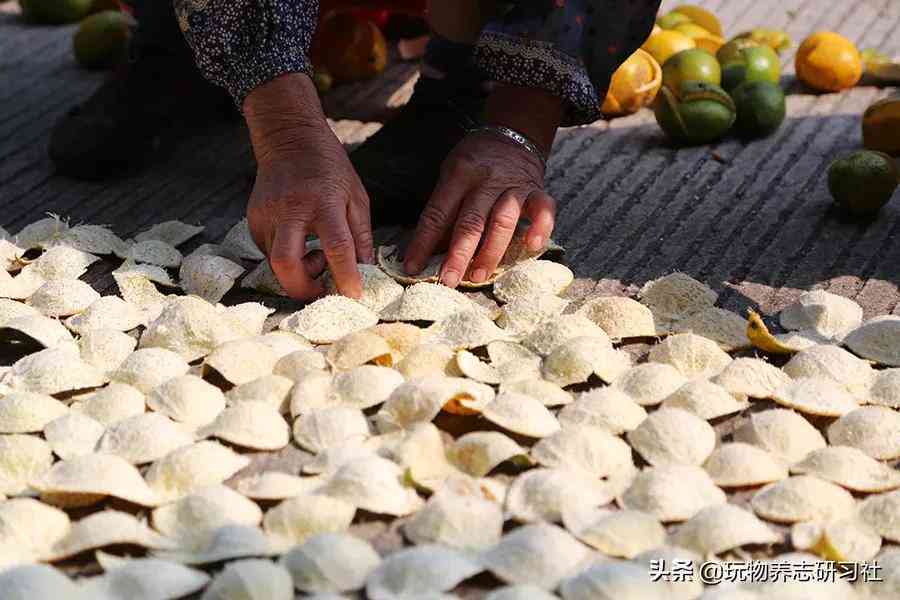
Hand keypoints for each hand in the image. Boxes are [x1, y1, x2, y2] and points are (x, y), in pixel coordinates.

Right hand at [244, 74, 373, 299]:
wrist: (289, 138)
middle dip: (303, 289)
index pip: (337, 247)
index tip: (353, 295)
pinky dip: (287, 257)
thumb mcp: (356, 197)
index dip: (346, 276)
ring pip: (275, 263)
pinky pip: (269, 252)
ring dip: (298, 271)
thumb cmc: (329, 168)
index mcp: (324, 202)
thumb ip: (361, 235)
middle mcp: (291, 209)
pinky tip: (300, 241)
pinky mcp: (254, 219)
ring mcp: (267, 214)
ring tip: (316, 254)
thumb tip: (364, 270)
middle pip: (287, 264)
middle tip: (322, 290)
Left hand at [403, 85, 563, 287]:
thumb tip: (431, 251)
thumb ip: (445, 210)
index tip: (412, 268)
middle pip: (470, 221)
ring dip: (490, 251)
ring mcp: (513, 185)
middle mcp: (485, 180)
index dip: (423, 242)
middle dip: (457, 254)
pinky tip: (532, 246)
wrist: (512, 133)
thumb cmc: (474, 162)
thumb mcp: (451, 176)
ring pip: (502, 221)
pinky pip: (543, 209)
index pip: (437, 213)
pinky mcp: (536, 190)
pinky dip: (541, 227)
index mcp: (458, 175)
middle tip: (447, 281)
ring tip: (478, 276)